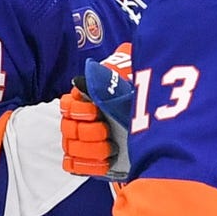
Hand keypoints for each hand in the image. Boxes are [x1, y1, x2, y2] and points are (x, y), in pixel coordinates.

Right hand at [60, 44, 133, 178]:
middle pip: (67, 128)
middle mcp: (79, 121)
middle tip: (107, 131)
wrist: (149, 134)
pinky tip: (105, 161)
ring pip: (70, 147)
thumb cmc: (136, 105)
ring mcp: (80, 142)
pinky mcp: (85, 162)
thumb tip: (125, 50)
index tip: (96, 111)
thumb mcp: (134, 84)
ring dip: (90, 149)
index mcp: (85, 100)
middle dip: (88, 131)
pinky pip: (72, 165)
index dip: (79, 109)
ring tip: (110, 148)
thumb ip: (127, 69)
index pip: (67, 104)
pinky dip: (87, 164)